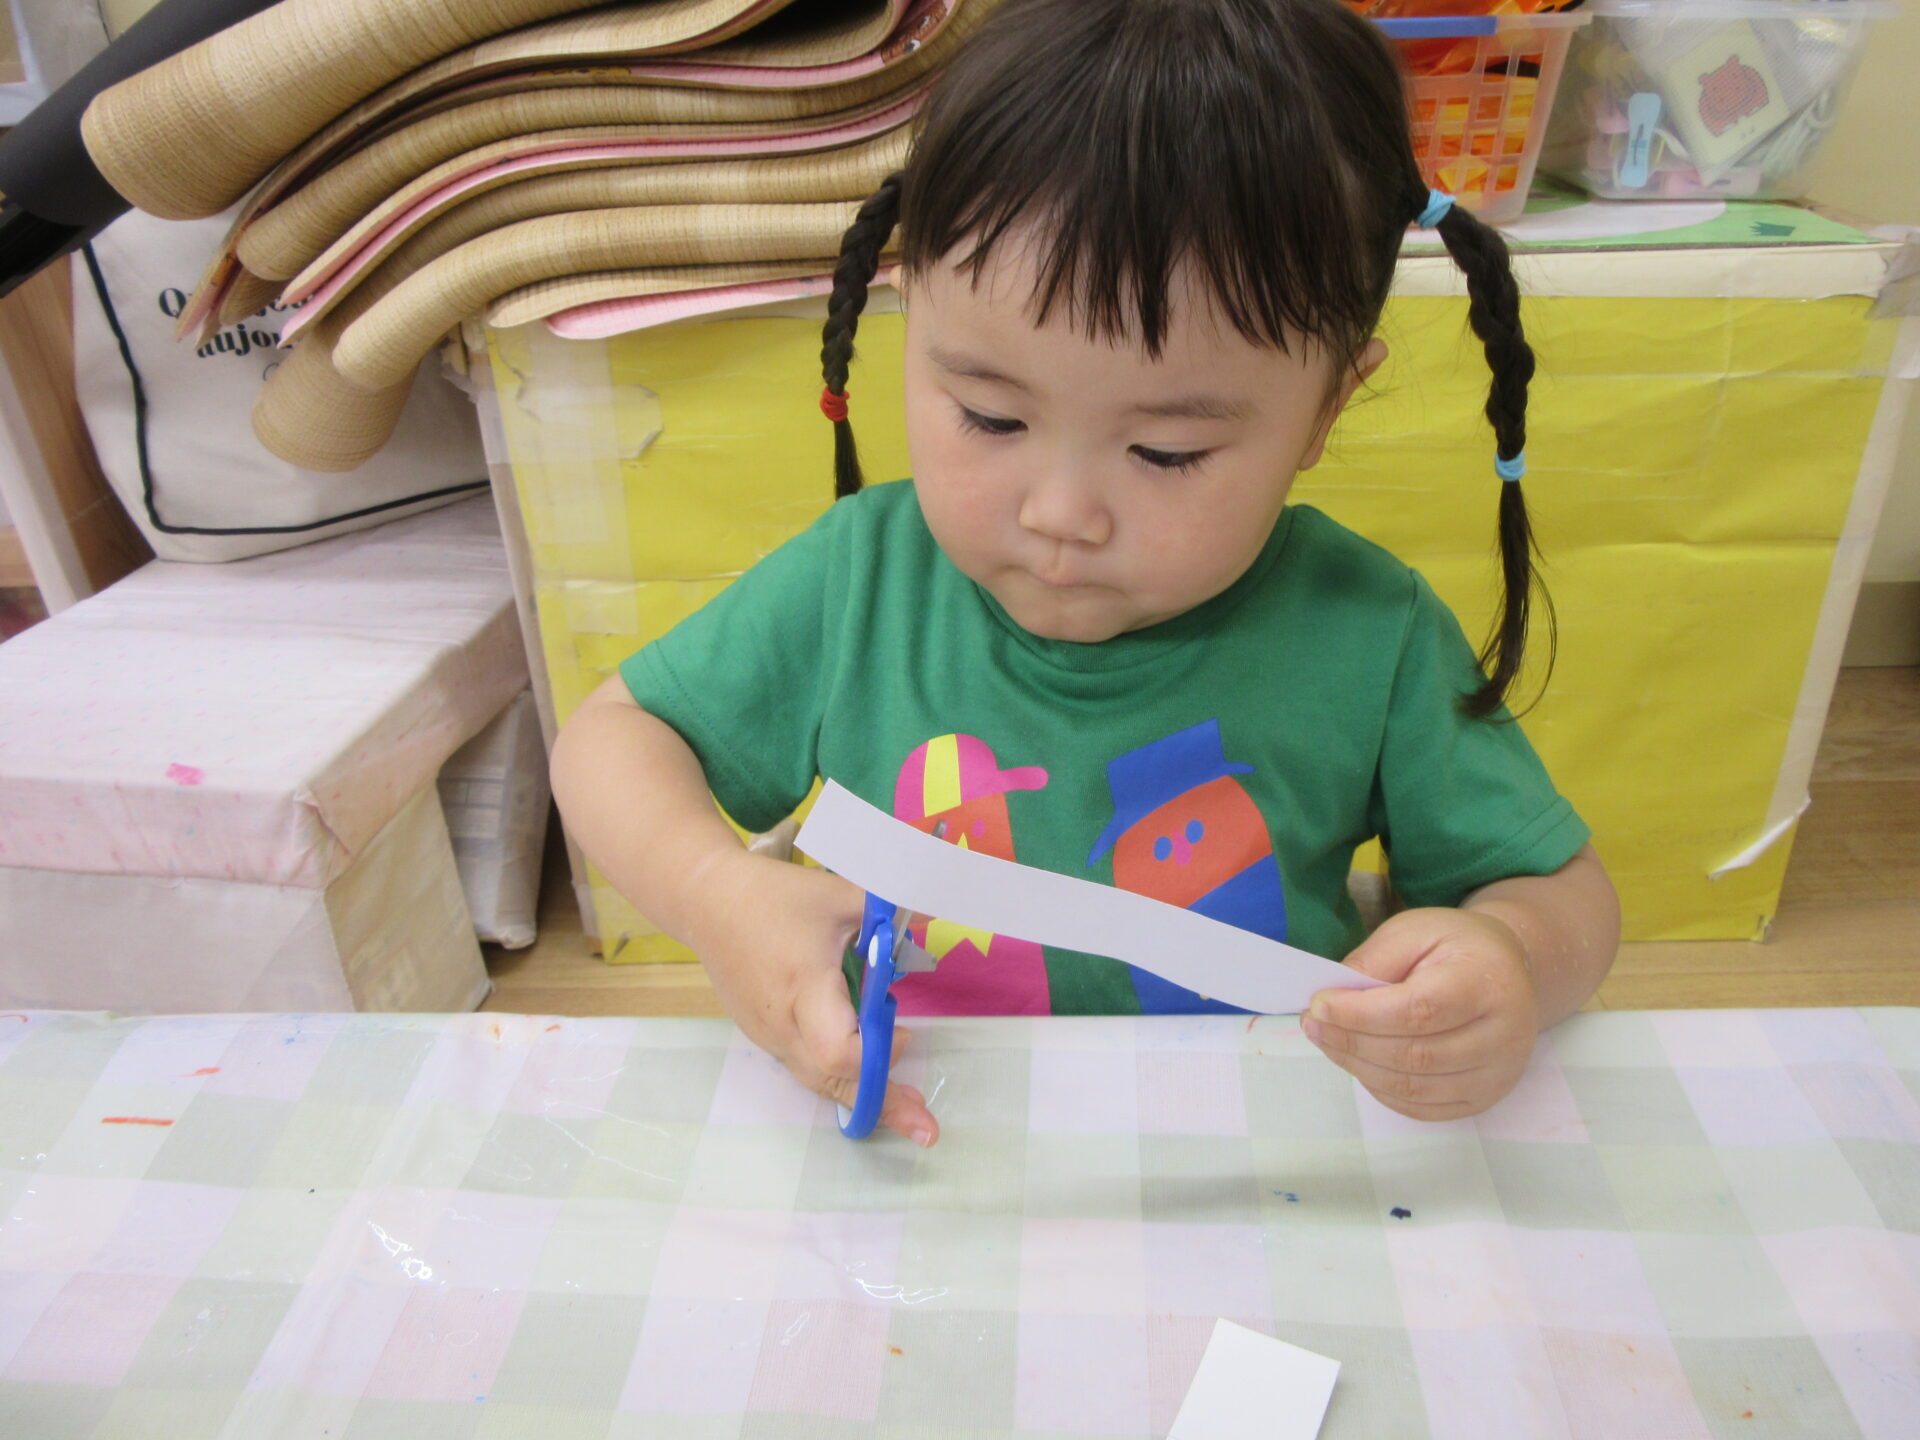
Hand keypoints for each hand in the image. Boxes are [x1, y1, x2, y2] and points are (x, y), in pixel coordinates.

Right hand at [688, 850, 940, 1145]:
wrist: (708, 902)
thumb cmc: (776, 897)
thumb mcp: (839, 896)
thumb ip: (888, 915)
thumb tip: (937, 912)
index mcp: (803, 988)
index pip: (837, 1051)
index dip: (876, 1052)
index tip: (902, 1028)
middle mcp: (782, 1025)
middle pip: (831, 1083)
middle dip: (882, 1104)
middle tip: (926, 1127)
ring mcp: (768, 1037)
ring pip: (818, 1082)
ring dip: (863, 1096)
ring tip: (907, 1109)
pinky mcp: (764, 1037)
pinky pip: (806, 1066)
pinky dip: (839, 1075)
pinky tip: (866, 1069)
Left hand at [1303, 907, 1537, 1120]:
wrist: (1508, 971)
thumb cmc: (1455, 947)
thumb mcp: (1414, 931)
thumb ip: (1373, 962)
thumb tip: (1331, 1002)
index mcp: (1487, 983)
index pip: (1419, 1011)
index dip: (1362, 1014)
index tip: (1319, 1005)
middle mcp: (1503, 1035)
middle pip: (1415, 1055)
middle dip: (1352, 1042)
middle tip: (1314, 1024)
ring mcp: (1498, 1074)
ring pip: (1415, 1088)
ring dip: (1360, 1068)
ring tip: (1328, 1041)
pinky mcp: (1485, 1097)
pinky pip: (1422, 1108)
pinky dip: (1381, 1090)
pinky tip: (1359, 1064)